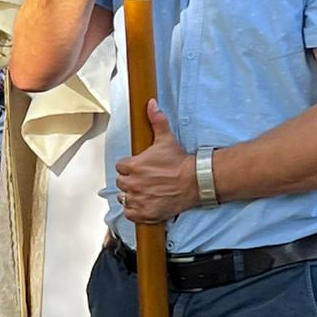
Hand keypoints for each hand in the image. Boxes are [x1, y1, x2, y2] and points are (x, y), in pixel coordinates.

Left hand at [114, 100, 196, 223]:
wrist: (196, 181)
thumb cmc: (180, 161)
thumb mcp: (166, 139)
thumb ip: (156, 120)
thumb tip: (150, 103)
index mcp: (133, 166)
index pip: (120, 166)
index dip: (129, 166)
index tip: (139, 168)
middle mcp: (133, 184)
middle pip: (121, 183)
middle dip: (130, 181)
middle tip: (144, 179)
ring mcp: (139, 199)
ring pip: (124, 198)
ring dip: (132, 195)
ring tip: (145, 191)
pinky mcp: (145, 213)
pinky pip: (130, 214)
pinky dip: (135, 210)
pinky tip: (145, 203)